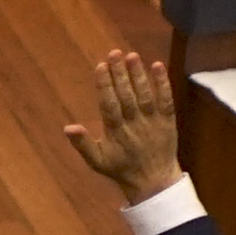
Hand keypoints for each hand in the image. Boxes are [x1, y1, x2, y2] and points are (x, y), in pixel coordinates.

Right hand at [69, 43, 181, 203]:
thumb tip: (67, 128)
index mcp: (116, 132)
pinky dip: (163, 83)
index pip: (109, 104)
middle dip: (120, 74)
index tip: (100, 65)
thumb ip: (83, 144)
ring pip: (145, 95)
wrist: (154, 181)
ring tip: (132, 55)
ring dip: (139, 75)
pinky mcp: (168, 121)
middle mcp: (135, 124)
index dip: (105, 84)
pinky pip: (166, 100)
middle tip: (115, 53)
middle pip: (127, 95)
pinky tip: (158, 66)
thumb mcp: (97, 161)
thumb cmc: (121, 168)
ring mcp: (153, 122)